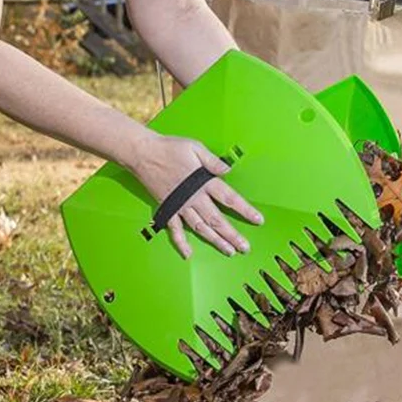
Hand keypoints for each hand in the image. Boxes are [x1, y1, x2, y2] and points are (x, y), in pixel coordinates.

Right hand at [129, 133, 263, 258]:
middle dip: (232, 234)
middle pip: (217, 219)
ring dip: (215, 240)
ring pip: (200, 228)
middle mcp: (193, 197)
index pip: (229, 198)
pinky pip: (175, 230)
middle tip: (245, 247)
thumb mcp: (195, 147)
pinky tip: (188, 254)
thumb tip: (228, 170)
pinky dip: (181, 242)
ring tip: (229, 251)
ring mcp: (180, 205)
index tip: (258, 220)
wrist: (143, 153)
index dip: (245, 210)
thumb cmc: (170, 148)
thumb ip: (212, 161)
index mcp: (203, 182)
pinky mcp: (168, 209)